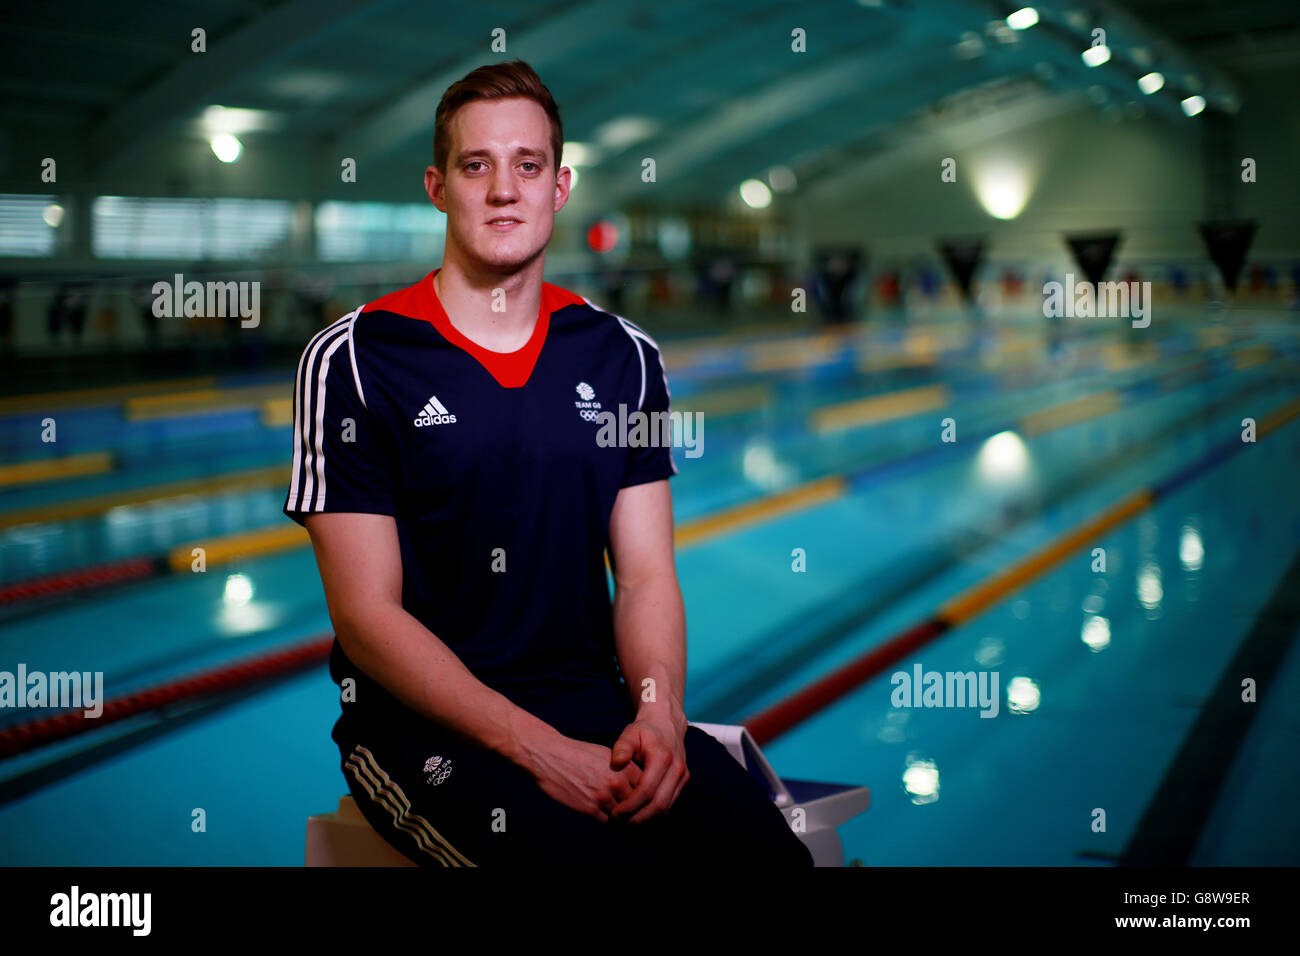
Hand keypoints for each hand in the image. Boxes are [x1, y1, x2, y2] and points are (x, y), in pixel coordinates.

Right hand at [524, 734, 643, 822]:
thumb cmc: (578, 754)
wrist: (550, 756)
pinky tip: (607, 816)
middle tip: (637, 813)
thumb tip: (636, 783)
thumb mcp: (606, 755)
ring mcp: (603, 797)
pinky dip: (609, 821)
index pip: (645, 788)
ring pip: (623, 816)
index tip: (644, 799)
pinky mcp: (589, 808)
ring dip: (623, 818)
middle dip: (636, 809)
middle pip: (637, 804)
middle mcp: (616, 782)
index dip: (645, 794)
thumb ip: (623, 769)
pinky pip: (607, 822)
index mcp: (623, 767)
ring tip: (623, 818)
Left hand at [608, 714, 688, 823]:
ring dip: (647, 818)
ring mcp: (682, 776)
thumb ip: (622, 747)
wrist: (666, 723)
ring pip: (666, 807)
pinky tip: (639, 814)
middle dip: (639, 817)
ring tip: (628, 821)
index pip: (646, 790)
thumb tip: (616, 762)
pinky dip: (654, 813)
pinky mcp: (683, 781)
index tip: (615, 812)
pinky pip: (669, 803)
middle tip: (620, 821)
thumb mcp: (630, 734)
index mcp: (663, 758)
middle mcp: (676, 769)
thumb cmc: (644, 730)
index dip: (630, 805)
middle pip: (659, 804)